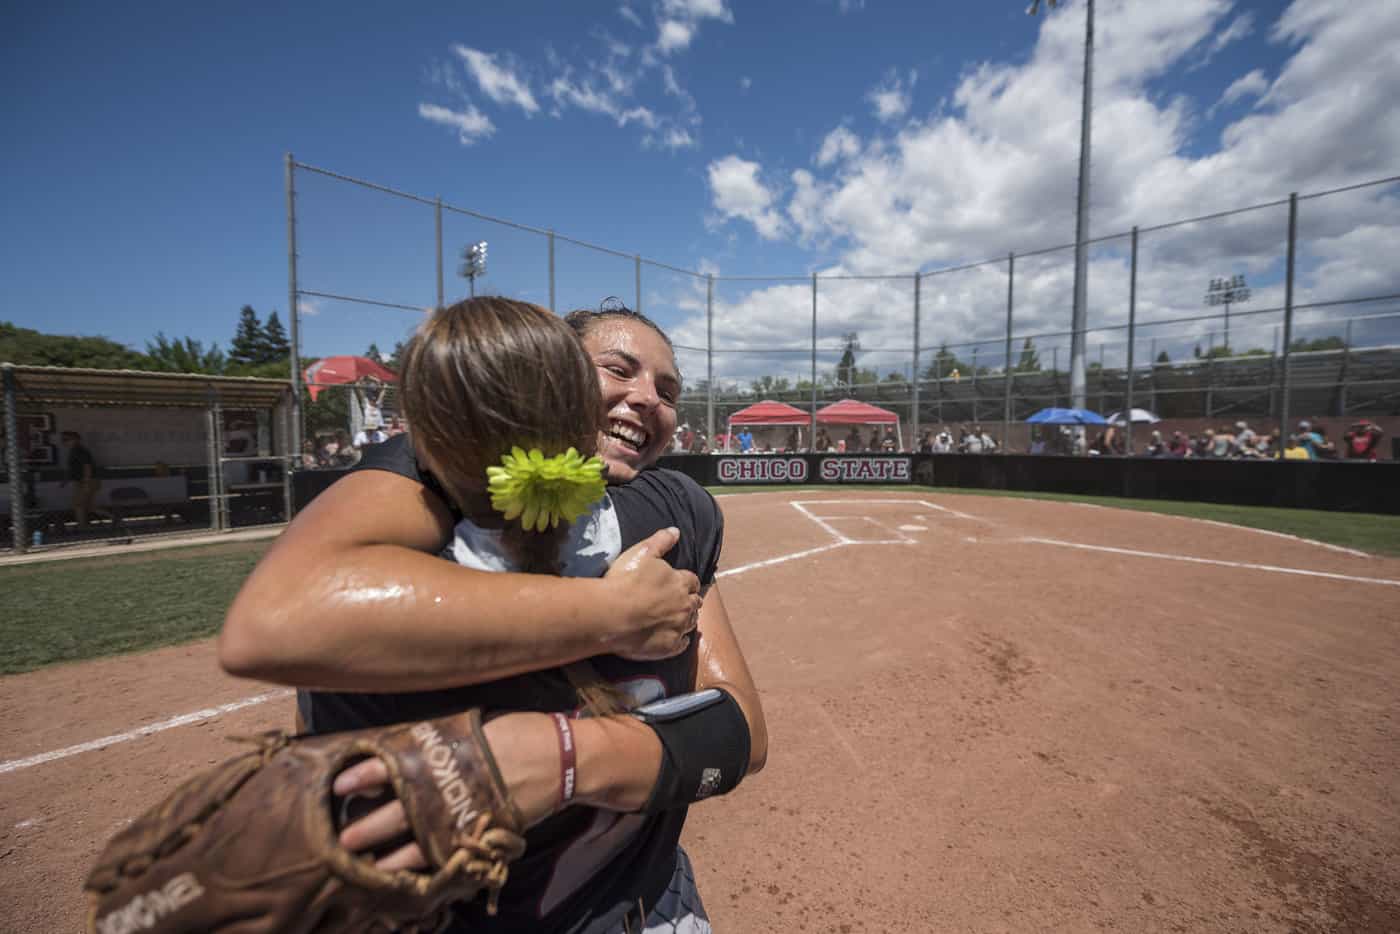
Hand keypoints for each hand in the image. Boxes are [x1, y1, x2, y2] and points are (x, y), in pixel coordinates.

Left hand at [334, 712, 562, 870]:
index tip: (339, 784)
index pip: (394, 764)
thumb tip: (391, 752)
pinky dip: (429, 867)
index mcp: (447, 753)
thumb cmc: (514, 733)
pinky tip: (411, 876)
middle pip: (403, 811)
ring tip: (368, 869)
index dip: (365, 774)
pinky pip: (450, 856)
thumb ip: (434, 741)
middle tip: (341, 840)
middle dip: (370, 828)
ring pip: (423, 842)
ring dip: (392, 857)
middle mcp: (453, 787)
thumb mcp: (471, 727)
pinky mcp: (485, 835)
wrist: (560, 759)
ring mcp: (469, 815)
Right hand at [602, 527, 701, 660]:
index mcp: (679, 581)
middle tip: (682, 602)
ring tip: (679, 620)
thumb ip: (660, 541)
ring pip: (691, 623)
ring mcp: (678, 627)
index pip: (692, 580)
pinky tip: (676, 640)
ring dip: (687, 620)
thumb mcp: (641, 553)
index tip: (683, 584)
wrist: (612, 614)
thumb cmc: (624, 581)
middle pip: (695, 602)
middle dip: (690, 601)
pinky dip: (681, 640)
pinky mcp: (670, 646)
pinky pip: (682, 644)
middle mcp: (684, 604)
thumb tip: (676, 531)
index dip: (687, 582)